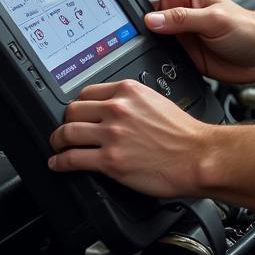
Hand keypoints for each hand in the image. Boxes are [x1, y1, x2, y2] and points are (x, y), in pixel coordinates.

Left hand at [48, 80, 205, 197]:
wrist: (197, 155)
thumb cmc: (184, 133)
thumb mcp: (157, 100)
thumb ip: (133, 101)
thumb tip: (115, 109)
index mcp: (129, 91)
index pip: (88, 92)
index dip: (80, 105)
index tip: (78, 113)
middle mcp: (118, 109)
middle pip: (72, 110)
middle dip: (66, 122)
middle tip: (65, 130)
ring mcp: (111, 135)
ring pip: (67, 133)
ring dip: (57, 142)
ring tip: (57, 146)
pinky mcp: (109, 160)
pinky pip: (71, 159)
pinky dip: (59, 162)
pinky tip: (58, 163)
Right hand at [134, 0, 254, 83]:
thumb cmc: (248, 29)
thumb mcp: (214, 19)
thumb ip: (182, 19)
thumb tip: (151, 19)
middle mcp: (179, 10)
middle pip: (142, 11)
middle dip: (129, 19)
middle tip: (117, 30)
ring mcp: (179, 32)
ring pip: (147, 34)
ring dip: (139, 40)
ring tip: (128, 46)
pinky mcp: (181, 53)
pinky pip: (158, 54)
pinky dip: (150, 57)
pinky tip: (145, 60)